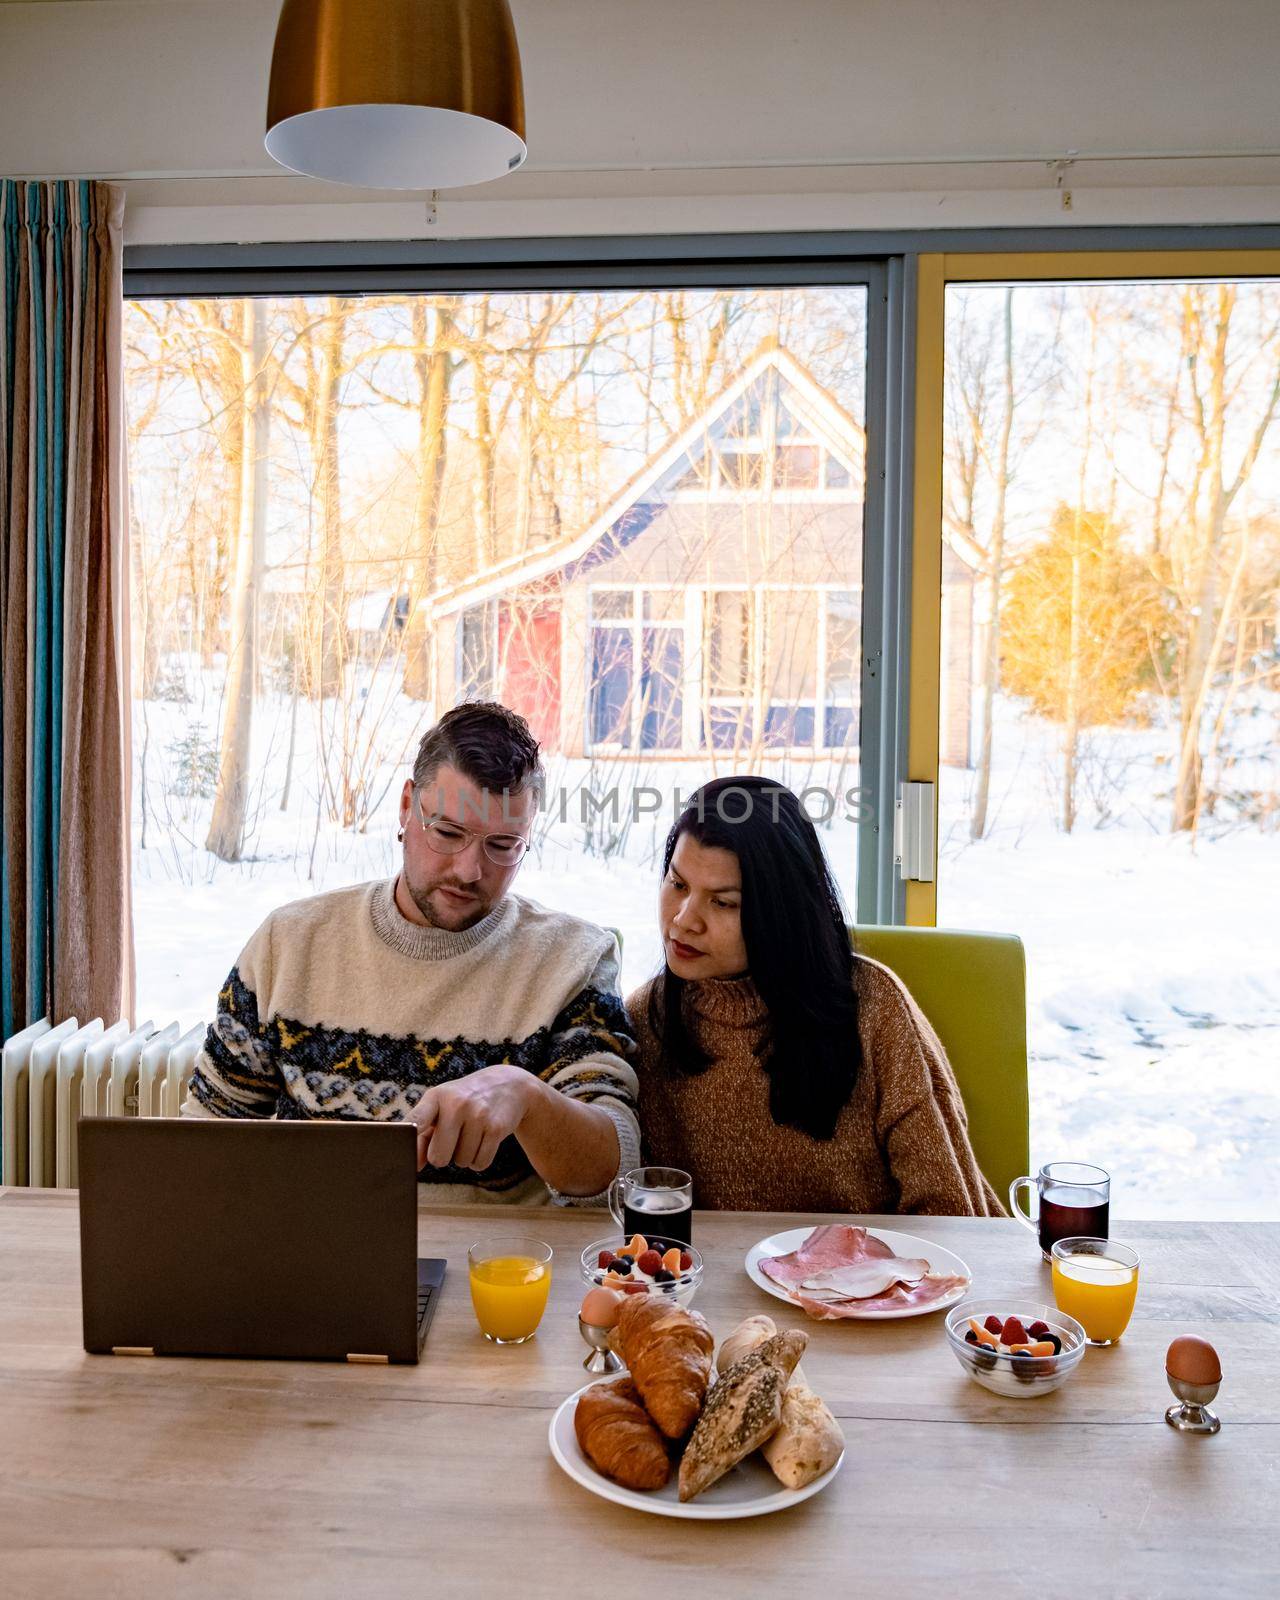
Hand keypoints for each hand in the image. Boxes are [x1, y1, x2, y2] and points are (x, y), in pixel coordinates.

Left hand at [406, 1065, 539, 1172]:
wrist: (507, 1085)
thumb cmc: (463, 1101)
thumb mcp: (441, 1108)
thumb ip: (422, 1136)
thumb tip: (414, 1166)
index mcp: (436, 1097)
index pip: (417, 1120)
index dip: (408, 1135)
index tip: (399, 1146)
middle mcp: (456, 1104)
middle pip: (438, 1157)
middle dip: (443, 1156)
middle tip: (452, 1140)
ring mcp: (478, 1115)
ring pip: (461, 1162)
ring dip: (464, 1156)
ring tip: (470, 1135)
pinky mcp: (496, 1128)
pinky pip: (479, 1163)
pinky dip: (479, 1160)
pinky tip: (482, 1142)